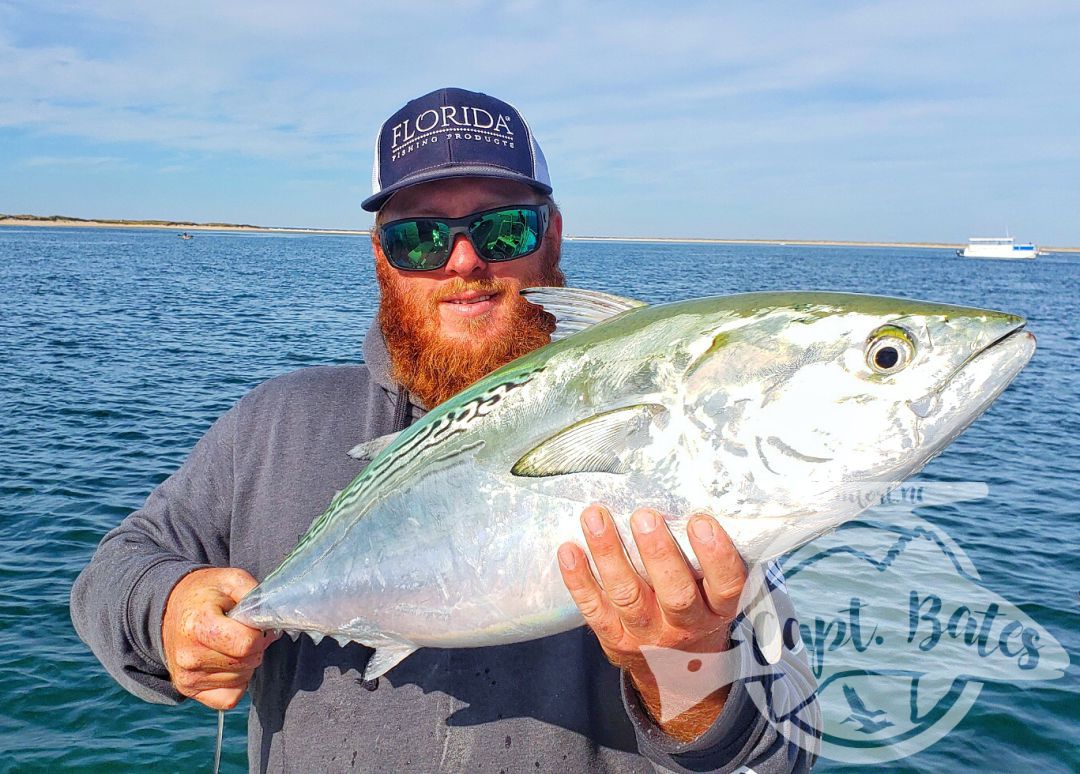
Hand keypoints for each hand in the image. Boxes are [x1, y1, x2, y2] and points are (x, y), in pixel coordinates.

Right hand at [161, 567, 277, 709]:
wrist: (169, 608)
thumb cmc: (206, 593)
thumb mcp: (231, 580)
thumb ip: (255, 595)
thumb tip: (272, 619)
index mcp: (199, 626)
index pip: (247, 644)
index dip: (259, 634)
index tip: (251, 623)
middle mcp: (190, 656)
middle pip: (247, 663)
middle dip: (254, 648)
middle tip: (241, 632)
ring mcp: (187, 676)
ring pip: (241, 679)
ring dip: (245, 663)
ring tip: (230, 644)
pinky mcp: (188, 689)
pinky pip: (230, 697)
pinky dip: (236, 683)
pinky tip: (226, 663)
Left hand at [557, 504, 747, 739]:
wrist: (677, 672)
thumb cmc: (696, 610)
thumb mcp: (714, 592)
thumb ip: (706, 558)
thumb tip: (690, 494)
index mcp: (717, 609)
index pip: (726, 584)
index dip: (716, 555)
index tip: (700, 521)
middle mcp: (686, 626)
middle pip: (675, 594)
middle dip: (658, 553)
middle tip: (644, 515)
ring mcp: (647, 635)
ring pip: (628, 596)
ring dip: (609, 554)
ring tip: (595, 517)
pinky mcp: (614, 638)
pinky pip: (594, 609)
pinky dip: (578, 580)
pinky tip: (569, 550)